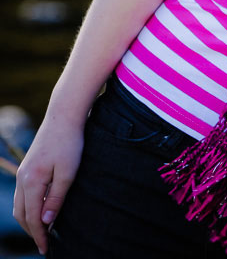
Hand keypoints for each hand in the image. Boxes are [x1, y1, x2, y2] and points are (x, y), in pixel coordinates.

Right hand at [13, 120, 83, 254]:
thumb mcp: (68, 173)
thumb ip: (57, 198)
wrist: (63, 117)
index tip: (45, 248)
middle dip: (32, 232)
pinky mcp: (27, 168)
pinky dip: (28, 208)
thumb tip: (46, 222)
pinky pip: (22, 195)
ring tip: (42, 232)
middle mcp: (22, 179)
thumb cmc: (70, 144)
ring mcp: (23, 173)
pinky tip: (39, 211)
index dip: (39, 235)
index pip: (32, 218)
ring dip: (28, 221)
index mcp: (32, 183)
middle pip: (22, 214)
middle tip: (44, 245)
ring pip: (19, 206)